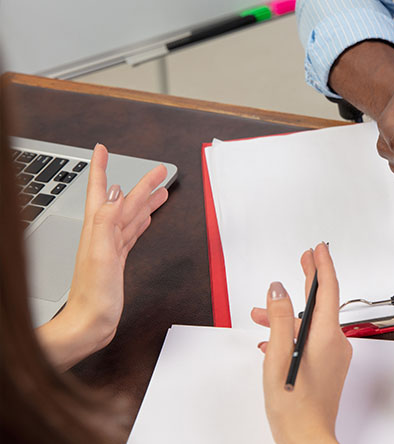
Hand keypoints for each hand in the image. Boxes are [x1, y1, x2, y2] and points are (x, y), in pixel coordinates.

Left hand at [37, 144, 168, 369]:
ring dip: (144, 201)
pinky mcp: (117, 260)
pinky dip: (140, 222)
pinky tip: (146, 218)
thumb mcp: (100, 254)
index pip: (99, 191)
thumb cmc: (92, 295)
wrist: (89, 323)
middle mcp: (101, 234)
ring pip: (130, 216)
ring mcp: (109, 247)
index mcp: (95, 229)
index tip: (103, 149)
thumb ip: (106, 221)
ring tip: (160, 189)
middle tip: (157, 170)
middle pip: (122, 201)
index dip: (100, 168)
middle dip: (140, 183)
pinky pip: (132, 233)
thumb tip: (115, 193)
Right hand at [251, 243, 351, 443]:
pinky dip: (293, 334)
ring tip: (260, 315)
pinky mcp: (329, 367)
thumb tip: (279, 289)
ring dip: (288, 316)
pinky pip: (312, 340)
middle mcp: (336, 343)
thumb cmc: (294, 405)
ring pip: (312, 324)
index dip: (322, 265)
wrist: (307, 438)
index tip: (318, 249)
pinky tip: (272, 341)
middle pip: (322, 303)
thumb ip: (279, 319)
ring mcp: (334, 356)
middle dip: (309, 281)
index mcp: (327, 336)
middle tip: (303, 260)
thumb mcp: (278, 355)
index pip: (328, 289)